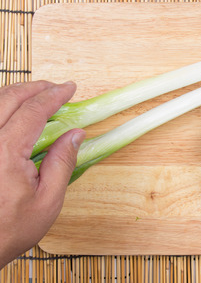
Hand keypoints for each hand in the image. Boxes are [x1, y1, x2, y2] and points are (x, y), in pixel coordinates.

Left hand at [0, 81, 84, 268]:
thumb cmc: (11, 228)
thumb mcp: (48, 200)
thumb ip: (62, 162)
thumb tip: (76, 134)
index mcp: (4, 153)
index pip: (32, 112)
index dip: (53, 96)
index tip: (70, 88)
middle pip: (8, 98)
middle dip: (35, 87)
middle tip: (55, 88)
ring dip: (15, 93)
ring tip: (37, 95)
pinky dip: (1, 107)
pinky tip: (12, 111)